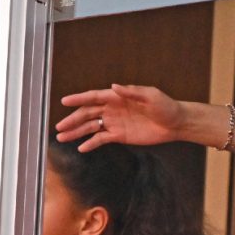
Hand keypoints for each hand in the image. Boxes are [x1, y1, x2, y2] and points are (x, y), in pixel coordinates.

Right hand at [56, 84, 185, 151]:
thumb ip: (132, 91)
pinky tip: (81, 148)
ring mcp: (115, 123)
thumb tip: (114, 87)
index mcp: (117, 97)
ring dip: (77, 132)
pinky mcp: (120, 135)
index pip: (94, 97)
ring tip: (62, 137)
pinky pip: (102, 139)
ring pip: (91, 127)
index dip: (79, 99)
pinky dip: (91, 143)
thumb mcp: (151, 96)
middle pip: (88, 113)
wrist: (176, 124)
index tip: (64, 101)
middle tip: (59, 127)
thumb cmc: (165, 106)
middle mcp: (113, 109)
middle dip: (72, 120)